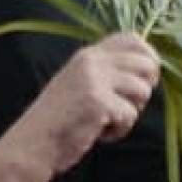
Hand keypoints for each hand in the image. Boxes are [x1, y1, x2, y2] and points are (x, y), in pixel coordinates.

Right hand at [12, 34, 153, 179]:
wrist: (34, 143)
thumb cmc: (60, 119)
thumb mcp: (79, 83)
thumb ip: (106, 72)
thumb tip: (147, 70)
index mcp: (88, 55)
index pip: (131, 38)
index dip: (147, 57)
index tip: (144, 79)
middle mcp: (91, 61)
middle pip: (146, 63)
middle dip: (144, 89)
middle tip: (125, 106)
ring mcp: (94, 80)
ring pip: (142, 91)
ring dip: (130, 112)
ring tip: (106, 121)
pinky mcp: (98, 102)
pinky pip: (130, 115)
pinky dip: (119, 130)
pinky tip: (99, 133)